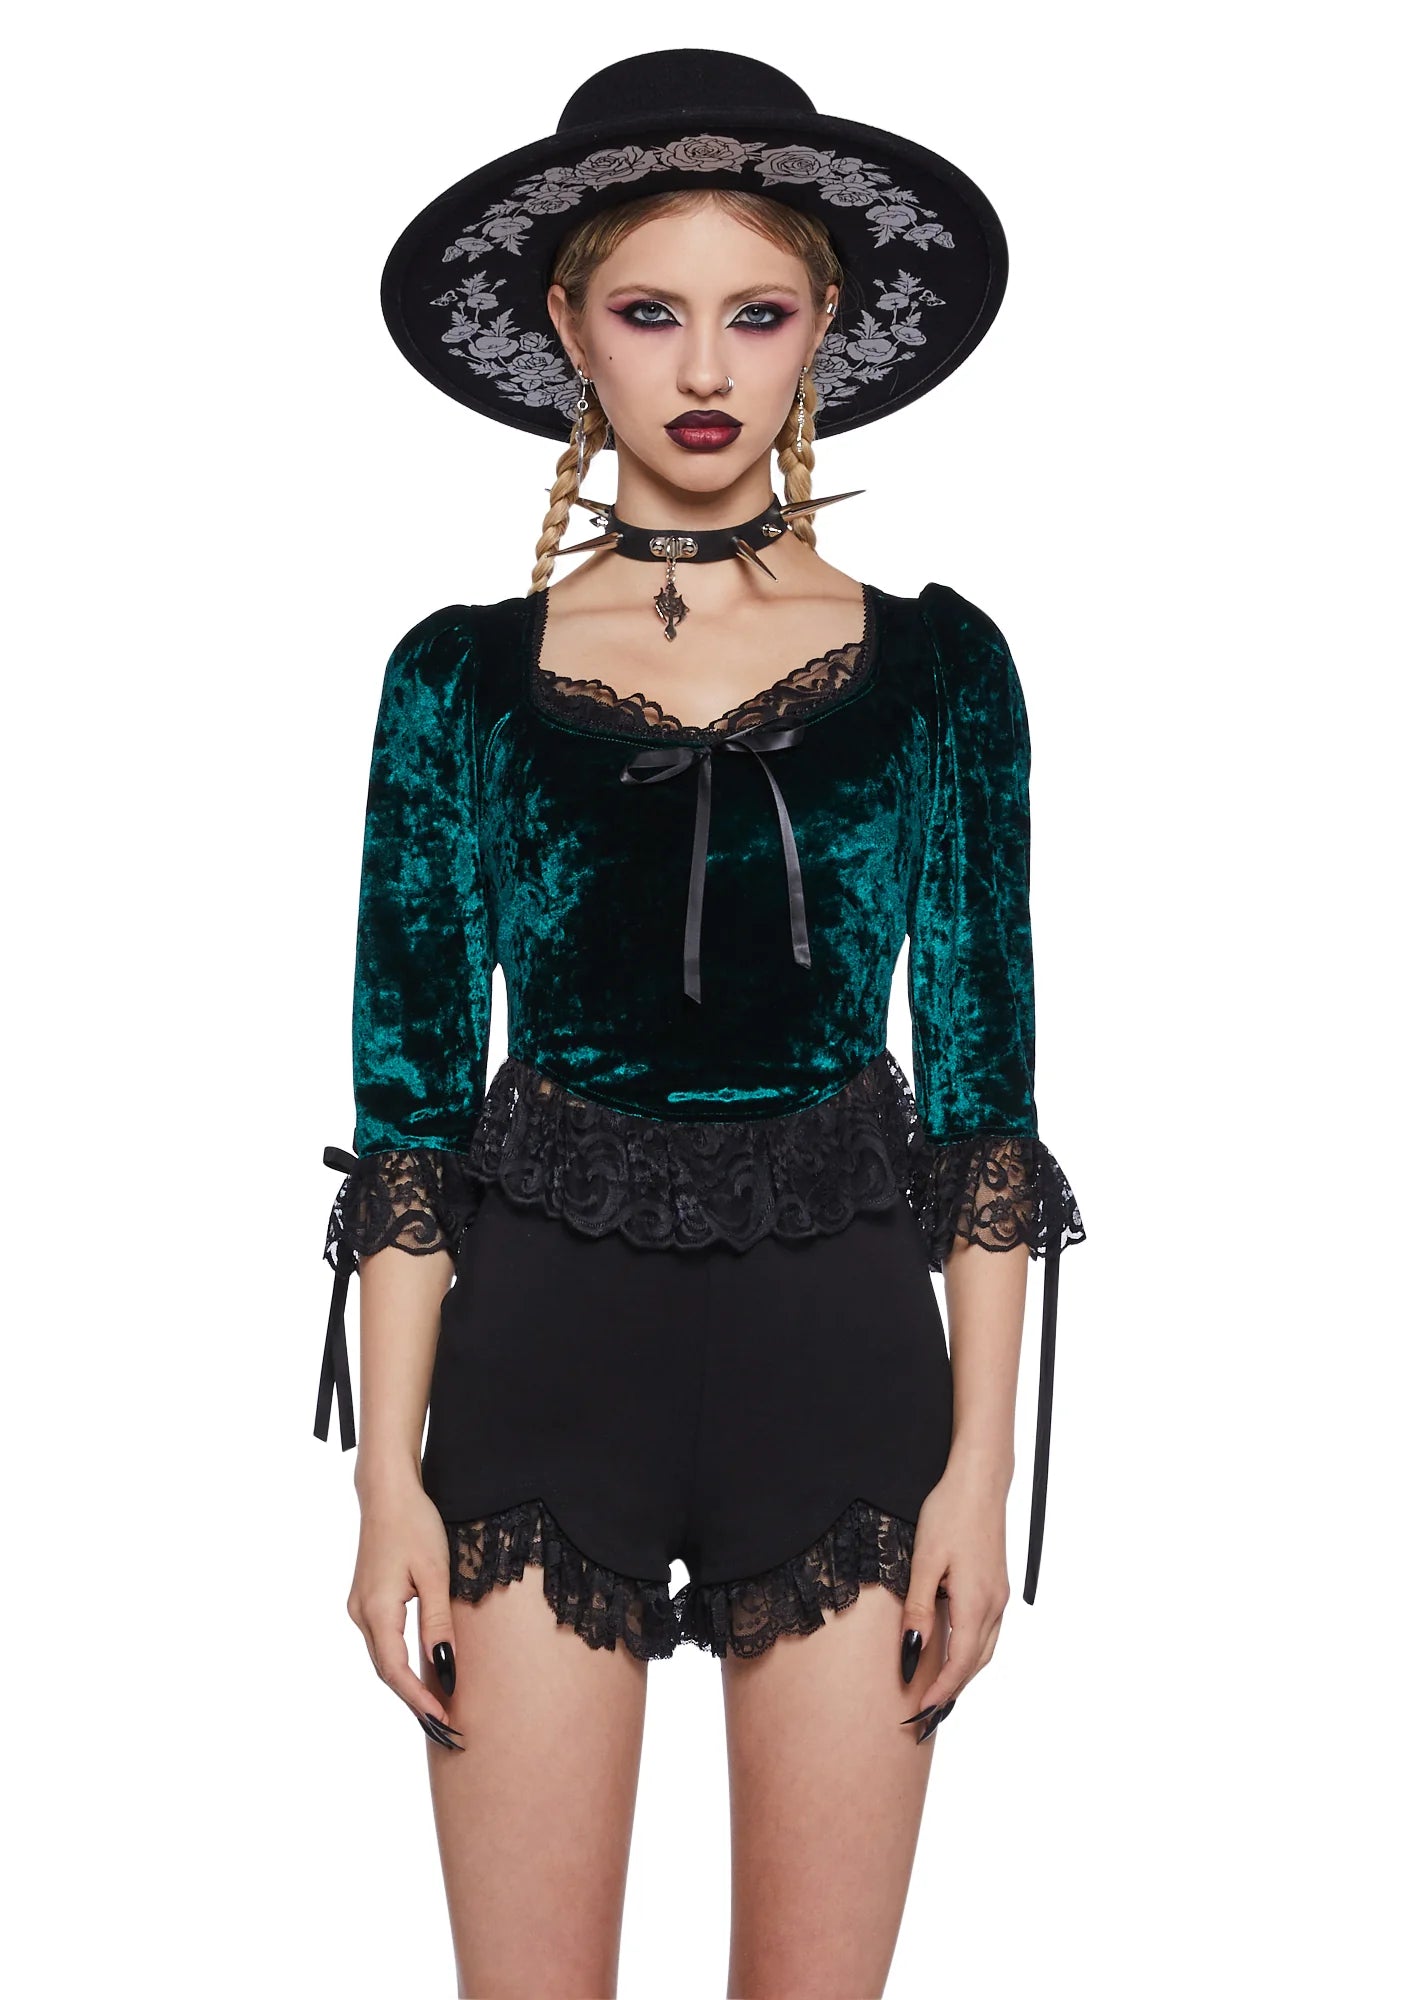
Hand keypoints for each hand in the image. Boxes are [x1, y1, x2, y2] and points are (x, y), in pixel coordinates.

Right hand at [346, 1477, 463, 1748]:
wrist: (386, 1492)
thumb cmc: (414, 1525)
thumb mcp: (435, 1573)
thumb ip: (438, 1623)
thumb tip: (444, 1667)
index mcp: (376, 1610)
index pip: (395, 1671)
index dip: (418, 1700)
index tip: (444, 1722)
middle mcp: (360, 1614)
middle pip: (386, 1671)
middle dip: (414, 1701)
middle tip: (446, 1727)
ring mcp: (359, 1607)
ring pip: (382, 1658)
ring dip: (406, 1684)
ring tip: (438, 1706)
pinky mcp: (364, 1599)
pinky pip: (382, 1641)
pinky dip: (399, 1662)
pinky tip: (420, 1671)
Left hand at [898, 1448, 1011, 1738]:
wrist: (979, 1482)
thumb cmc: (948, 1514)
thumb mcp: (924, 1561)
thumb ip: (919, 1609)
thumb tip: (914, 1651)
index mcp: (975, 1602)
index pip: (960, 1662)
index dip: (942, 1689)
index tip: (922, 1709)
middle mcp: (994, 1604)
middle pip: (976, 1662)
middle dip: (953, 1689)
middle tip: (927, 1711)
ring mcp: (1000, 1595)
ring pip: (985, 1648)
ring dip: (964, 1672)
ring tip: (940, 1690)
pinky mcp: (998, 1584)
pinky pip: (988, 1630)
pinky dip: (973, 1650)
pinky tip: (956, 1649)